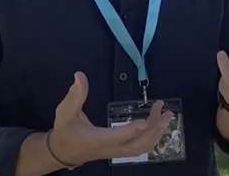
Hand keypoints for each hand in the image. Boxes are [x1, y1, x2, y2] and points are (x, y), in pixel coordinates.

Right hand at [47, 72, 172, 167]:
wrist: (62, 152)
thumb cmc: (65, 131)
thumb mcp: (64, 112)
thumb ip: (74, 95)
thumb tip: (79, 76)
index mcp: (96, 139)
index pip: (116, 137)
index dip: (130, 130)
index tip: (144, 120)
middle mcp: (109, 148)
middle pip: (136, 144)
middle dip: (153, 129)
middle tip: (165, 112)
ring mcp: (116, 152)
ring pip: (141, 148)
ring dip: (156, 132)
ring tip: (166, 116)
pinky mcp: (120, 151)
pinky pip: (140, 148)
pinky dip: (152, 136)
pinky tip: (158, 125)